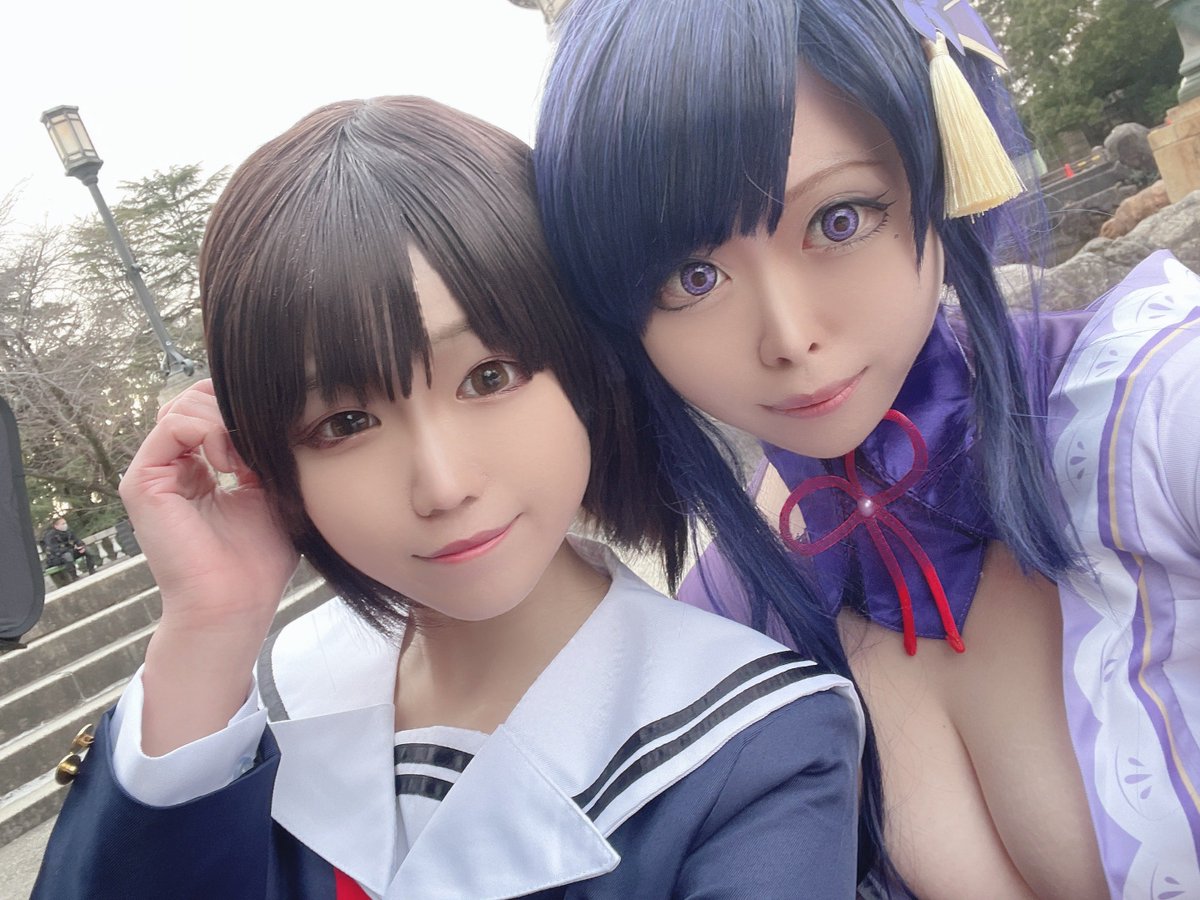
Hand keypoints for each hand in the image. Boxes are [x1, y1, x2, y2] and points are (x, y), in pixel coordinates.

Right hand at [120, 379, 298, 636]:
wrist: (235, 602)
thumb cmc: (259, 559)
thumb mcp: (271, 490)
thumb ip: (263, 451)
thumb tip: (268, 414)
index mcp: (199, 468)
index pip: (209, 406)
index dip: (241, 405)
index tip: (272, 433)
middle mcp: (172, 466)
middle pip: (194, 397)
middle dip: (233, 410)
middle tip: (258, 448)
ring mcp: (154, 473)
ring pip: (183, 405)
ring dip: (225, 422)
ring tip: (244, 462)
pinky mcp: (142, 482)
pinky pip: (172, 425)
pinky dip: (209, 431)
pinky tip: (230, 463)